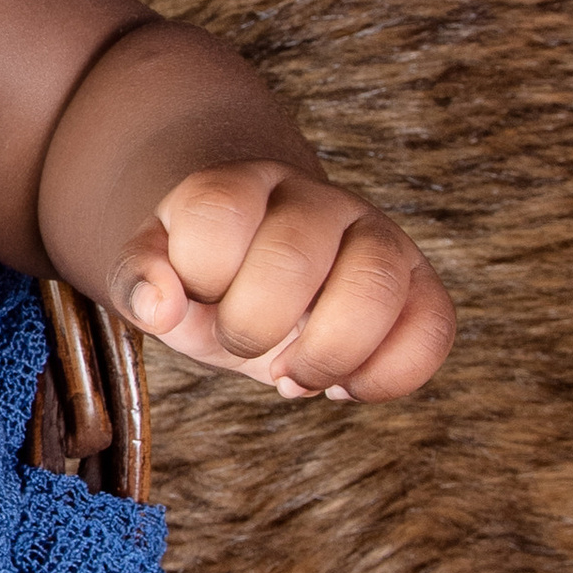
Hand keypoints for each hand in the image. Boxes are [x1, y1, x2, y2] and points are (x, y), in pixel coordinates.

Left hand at [111, 162, 454, 400]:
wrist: (262, 269)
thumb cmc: (204, 279)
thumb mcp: (157, 276)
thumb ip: (137, 280)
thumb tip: (158, 305)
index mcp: (239, 186)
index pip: (217, 214)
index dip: (197, 274)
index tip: (194, 297)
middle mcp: (314, 201)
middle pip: (294, 254)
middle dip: (253, 326)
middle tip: (241, 346)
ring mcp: (376, 236)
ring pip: (376, 286)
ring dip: (325, 355)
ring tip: (294, 377)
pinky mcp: (420, 283)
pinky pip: (434, 326)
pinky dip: (386, 377)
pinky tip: (343, 386)